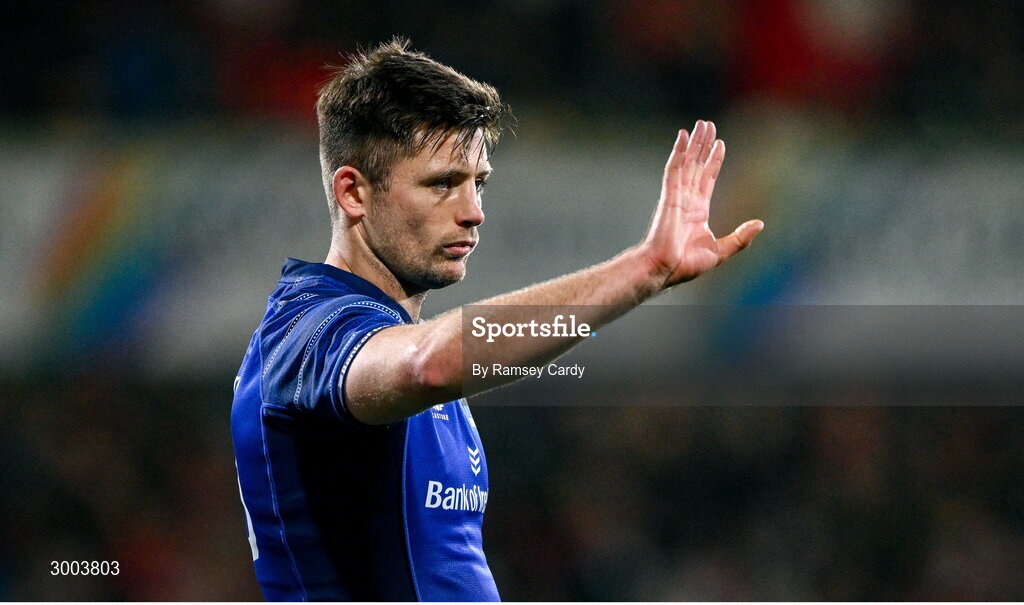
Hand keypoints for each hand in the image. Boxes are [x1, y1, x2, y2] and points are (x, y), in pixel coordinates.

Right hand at [640, 120, 763, 288]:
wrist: (664, 268)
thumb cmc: (686, 264)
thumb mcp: (720, 251)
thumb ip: (740, 238)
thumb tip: (760, 224)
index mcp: (698, 211)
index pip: (707, 179)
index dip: (714, 161)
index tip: (720, 144)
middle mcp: (687, 199)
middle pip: (697, 165)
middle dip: (704, 145)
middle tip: (709, 126)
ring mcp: (677, 195)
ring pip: (687, 162)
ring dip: (694, 143)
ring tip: (702, 124)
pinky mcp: (669, 195)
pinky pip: (674, 168)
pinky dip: (678, 151)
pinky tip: (684, 136)